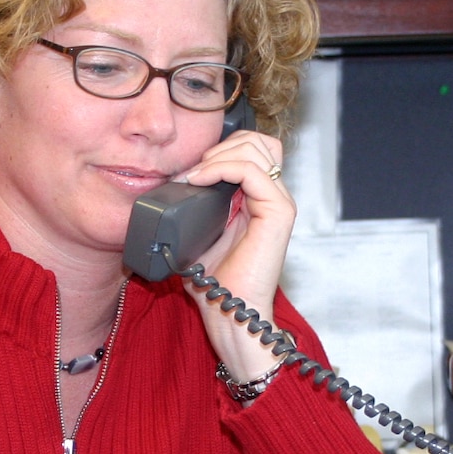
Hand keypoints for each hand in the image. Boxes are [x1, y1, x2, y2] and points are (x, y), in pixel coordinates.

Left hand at [174, 129, 293, 382]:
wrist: (229, 313)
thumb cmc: (215, 283)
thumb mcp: (199, 234)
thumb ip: (196, 207)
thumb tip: (173, 182)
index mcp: (258, 199)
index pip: (250, 148)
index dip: (220, 148)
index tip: (190, 170)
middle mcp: (273, 197)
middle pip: (258, 141)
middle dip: (221, 146)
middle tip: (194, 171)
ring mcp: (279, 203)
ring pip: (255, 149)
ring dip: (218, 155)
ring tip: (195, 176)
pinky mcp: (279, 213)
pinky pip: (251, 171)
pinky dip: (221, 168)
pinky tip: (200, 181)